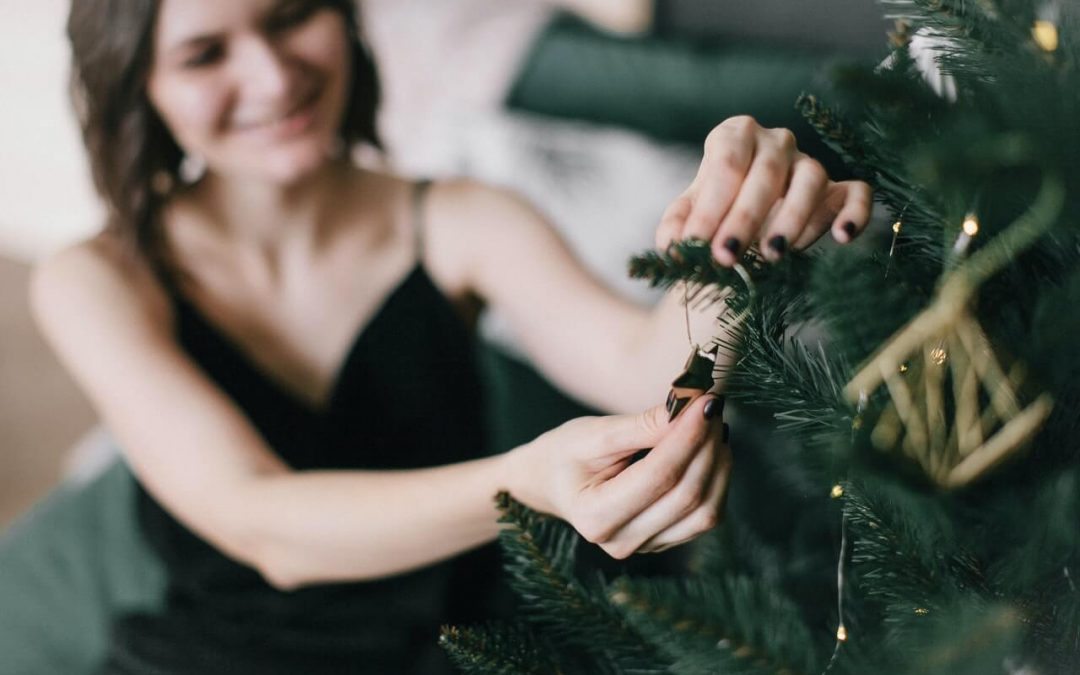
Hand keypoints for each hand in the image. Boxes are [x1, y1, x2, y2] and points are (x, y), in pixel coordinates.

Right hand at [505, 395, 730, 557]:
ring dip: (719, 465)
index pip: (659, 477)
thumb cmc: (565, 454)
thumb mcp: (594, 433)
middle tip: (711, 407)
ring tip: (713, 427)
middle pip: (686, 495)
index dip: (688, 437)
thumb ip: (642, 425)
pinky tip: (711, 451)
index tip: (704, 401)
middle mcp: (621, 541)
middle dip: (707, 446)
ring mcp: (646, 547)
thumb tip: (689, 409)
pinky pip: (705, 516)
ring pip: (705, 511)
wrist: (551, 482)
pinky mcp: (665, 542)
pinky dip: (716, 481)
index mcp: (595, 515)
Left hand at [656, 116, 872, 265]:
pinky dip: (855, 212)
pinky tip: (841, 237)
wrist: (742, 222)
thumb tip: (673, 246)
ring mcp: (810, 163)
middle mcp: (776, 142)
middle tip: (727, 257)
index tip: (695, 244)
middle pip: (766, 173)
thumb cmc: (713, 211)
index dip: (710, 207)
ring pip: (812, 179)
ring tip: (773, 254)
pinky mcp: (839, 188)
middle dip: (744, 219)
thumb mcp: (688, 216)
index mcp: (735, 136)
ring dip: (793, 218)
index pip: (725, 165)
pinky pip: (857, 193)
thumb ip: (677, 227)